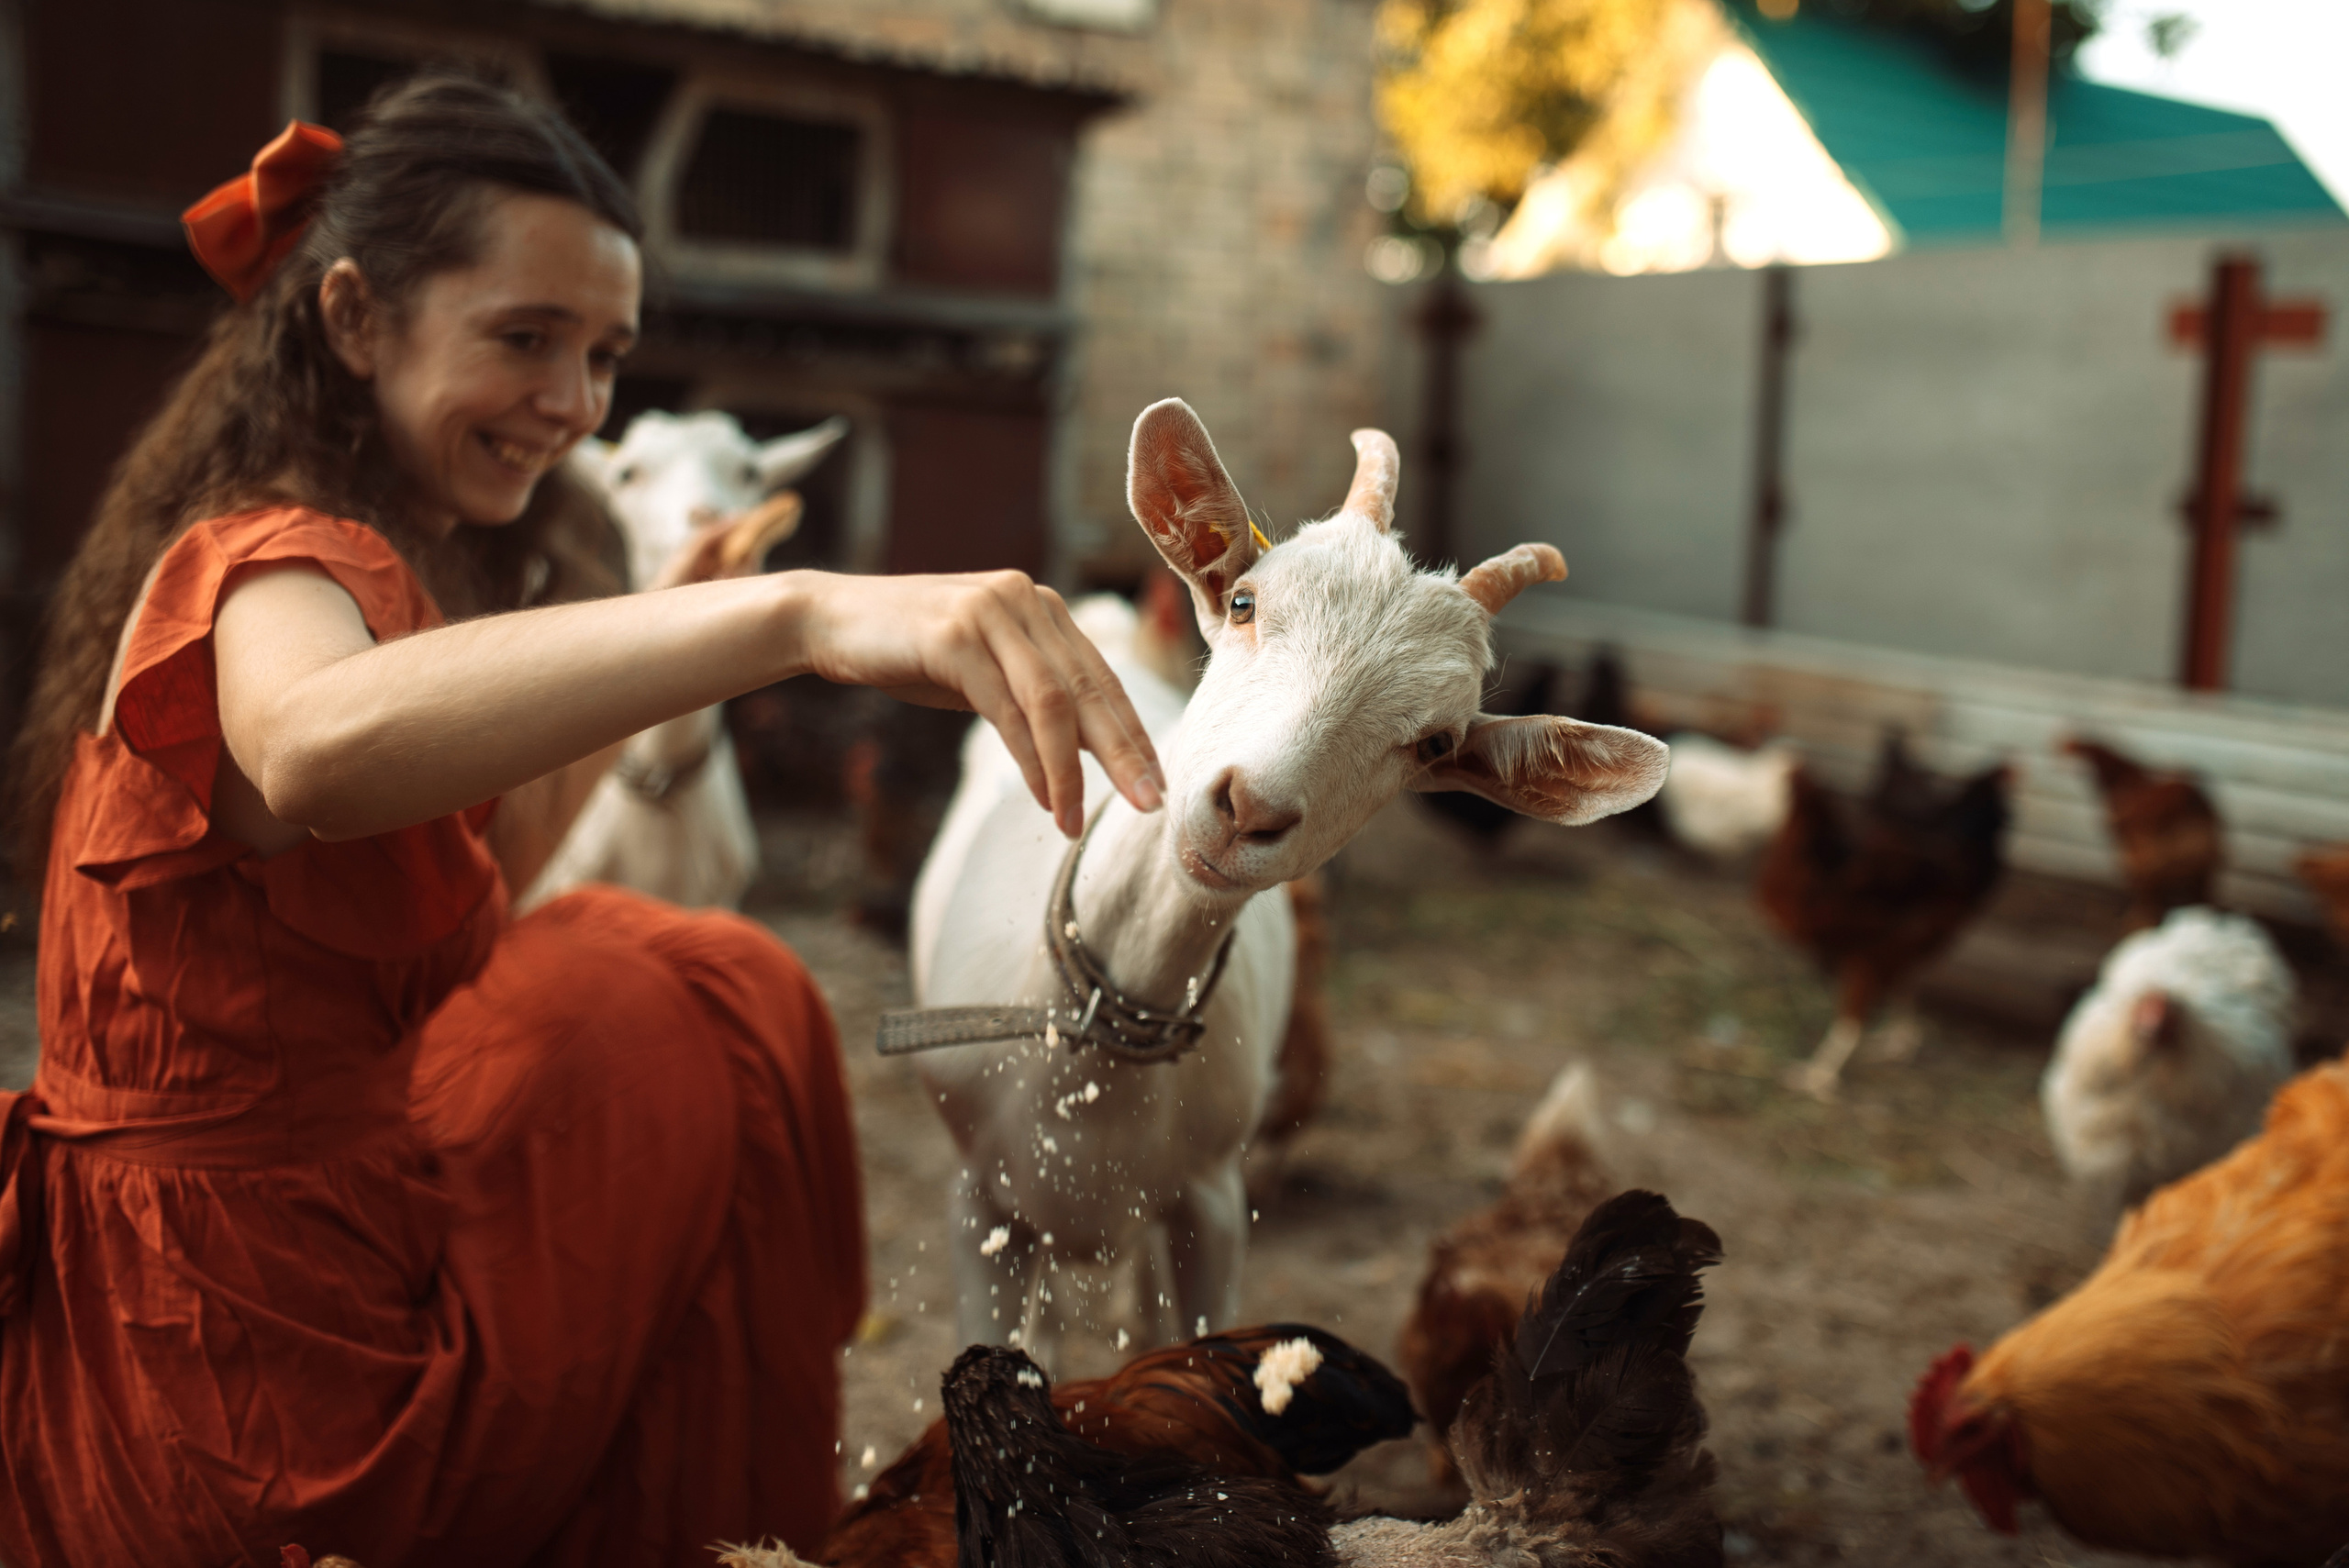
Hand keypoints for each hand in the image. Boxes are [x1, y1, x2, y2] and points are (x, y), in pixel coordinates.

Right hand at [786, 570, 1164, 836]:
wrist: (830, 620)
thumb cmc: (911, 653)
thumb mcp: (985, 672)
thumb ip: (1032, 696)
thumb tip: (1087, 749)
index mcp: (1043, 608)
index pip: (1101, 677)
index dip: (1132, 731)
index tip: (1156, 781)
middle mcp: (1027, 600)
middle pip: (1090, 688)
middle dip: (1125, 751)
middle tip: (1151, 803)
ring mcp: (992, 613)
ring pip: (1052, 701)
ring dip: (1071, 769)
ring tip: (1076, 821)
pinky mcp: (955, 635)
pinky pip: (1007, 707)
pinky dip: (1031, 757)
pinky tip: (1046, 796)